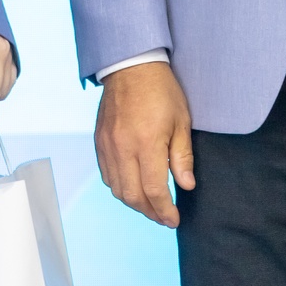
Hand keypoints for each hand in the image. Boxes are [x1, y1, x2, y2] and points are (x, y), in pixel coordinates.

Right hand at [95, 61, 193, 226]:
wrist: (131, 65)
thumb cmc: (161, 90)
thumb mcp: (181, 121)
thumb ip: (182, 156)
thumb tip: (186, 185)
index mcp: (147, 142)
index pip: (154, 190)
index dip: (165, 210)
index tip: (174, 219)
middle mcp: (123, 147)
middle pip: (132, 196)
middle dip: (150, 212)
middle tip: (164, 217)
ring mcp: (108, 145)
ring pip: (116, 189)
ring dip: (134, 202)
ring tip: (151, 205)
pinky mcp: (99, 141)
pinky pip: (106, 175)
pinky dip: (119, 187)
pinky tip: (133, 186)